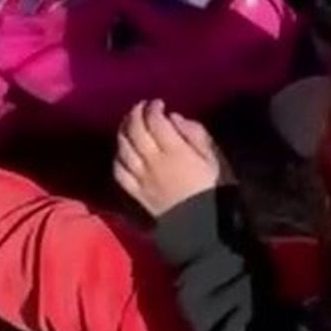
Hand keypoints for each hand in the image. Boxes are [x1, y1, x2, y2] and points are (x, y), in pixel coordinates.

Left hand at [114, 99, 225, 218]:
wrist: (202, 228)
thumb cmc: (212, 189)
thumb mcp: (212, 158)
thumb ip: (194, 134)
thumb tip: (173, 117)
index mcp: (174, 151)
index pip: (155, 121)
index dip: (153, 108)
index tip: (158, 103)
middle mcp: (153, 161)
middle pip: (136, 130)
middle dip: (135, 114)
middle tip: (140, 107)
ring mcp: (142, 178)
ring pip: (124, 148)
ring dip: (123, 131)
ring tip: (128, 123)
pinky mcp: (136, 193)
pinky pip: (120, 172)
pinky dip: (118, 158)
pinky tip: (121, 151)